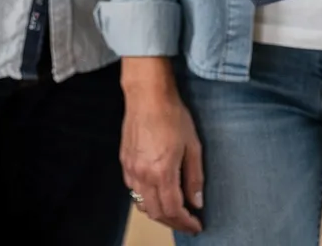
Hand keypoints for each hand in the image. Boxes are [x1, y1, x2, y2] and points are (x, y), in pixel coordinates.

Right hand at [120, 58, 203, 233]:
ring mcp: (131, 170)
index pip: (173, 210)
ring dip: (159, 213)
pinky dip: (146, 199)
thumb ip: (194, 177)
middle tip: (188, 223)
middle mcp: (143, 175)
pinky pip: (133, 190)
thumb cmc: (172, 115)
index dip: (186, 222)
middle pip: (156, 213)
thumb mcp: (193, 146)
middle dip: (174, 222)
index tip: (197, 225)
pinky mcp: (124, 163)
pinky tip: (157, 194)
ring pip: (142, 204)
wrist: (147, 96)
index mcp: (162, 172)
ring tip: (175, 211)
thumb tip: (197, 202)